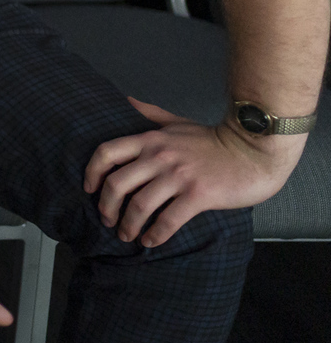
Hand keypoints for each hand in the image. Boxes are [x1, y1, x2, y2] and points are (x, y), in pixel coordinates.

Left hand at [84, 97, 298, 247]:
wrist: (253, 150)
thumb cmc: (213, 139)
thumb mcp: (177, 122)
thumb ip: (149, 114)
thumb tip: (125, 100)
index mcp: (150, 139)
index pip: (107, 152)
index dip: (92, 172)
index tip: (89, 189)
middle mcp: (159, 156)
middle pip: (117, 183)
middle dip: (106, 206)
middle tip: (107, 220)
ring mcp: (178, 176)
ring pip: (139, 205)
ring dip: (128, 225)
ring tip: (126, 235)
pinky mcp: (198, 194)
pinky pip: (168, 219)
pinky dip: (155, 234)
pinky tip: (151, 242)